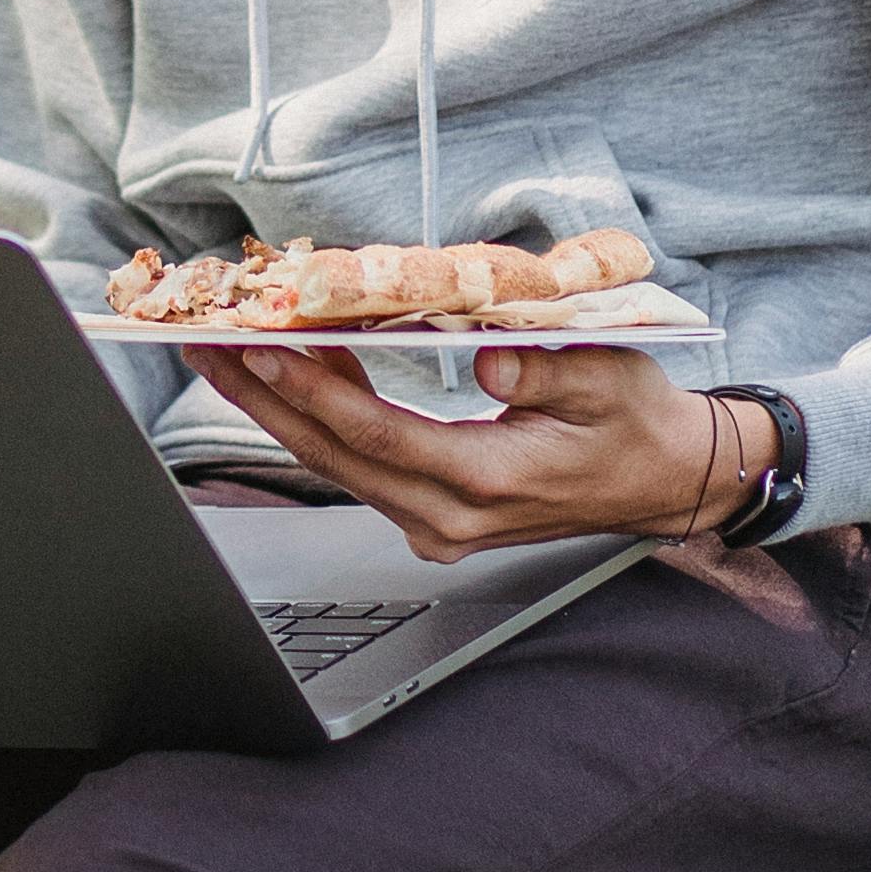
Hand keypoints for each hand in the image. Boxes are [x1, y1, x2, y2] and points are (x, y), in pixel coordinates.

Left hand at [177, 339, 746, 562]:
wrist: (665, 479)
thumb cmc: (637, 424)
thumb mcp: (607, 380)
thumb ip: (544, 369)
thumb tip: (488, 358)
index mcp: (488, 482)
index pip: (378, 435)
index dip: (312, 392)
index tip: (260, 350)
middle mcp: (450, 516)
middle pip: (334, 455)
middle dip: (263, 398)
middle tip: (205, 347)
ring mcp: (437, 524)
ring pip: (338, 464)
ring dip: (281, 408)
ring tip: (229, 354)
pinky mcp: (433, 515)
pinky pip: (360, 466)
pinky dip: (321, 420)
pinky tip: (297, 373)